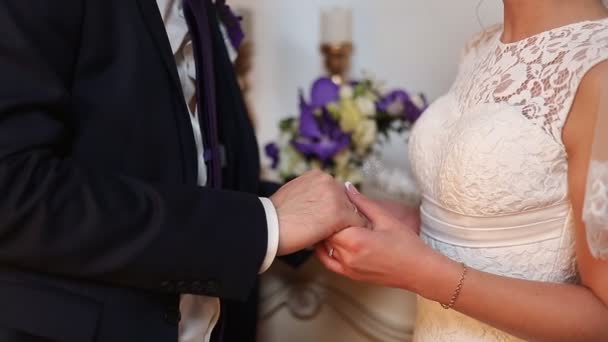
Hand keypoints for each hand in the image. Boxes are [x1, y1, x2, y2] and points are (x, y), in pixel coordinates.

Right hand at [271, 170, 367, 255]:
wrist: (268, 226)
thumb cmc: (275, 217)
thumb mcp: (294, 194)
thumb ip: (310, 194)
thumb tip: (317, 205)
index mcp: (317, 175)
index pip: (336, 191)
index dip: (334, 208)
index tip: (328, 220)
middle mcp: (328, 180)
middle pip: (347, 201)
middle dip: (342, 215)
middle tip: (334, 231)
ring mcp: (336, 196)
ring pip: (353, 212)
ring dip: (347, 225)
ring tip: (339, 237)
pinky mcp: (340, 214)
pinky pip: (356, 224)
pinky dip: (353, 233)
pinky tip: (343, 242)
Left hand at [316, 183, 433, 290]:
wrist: (419, 271)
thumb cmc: (406, 245)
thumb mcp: (385, 219)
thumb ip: (363, 203)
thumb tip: (347, 187)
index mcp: (356, 241)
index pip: (330, 221)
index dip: (329, 210)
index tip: (332, 201)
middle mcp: (348, 257)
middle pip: (325, 234)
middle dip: (326, 221)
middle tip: (329, 209)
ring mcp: (348, 268)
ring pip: (324, 248)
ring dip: (326, 235)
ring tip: (329, 222)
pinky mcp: (350, 275)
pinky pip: (329, 263)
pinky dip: (324, 251)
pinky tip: (329, 241)